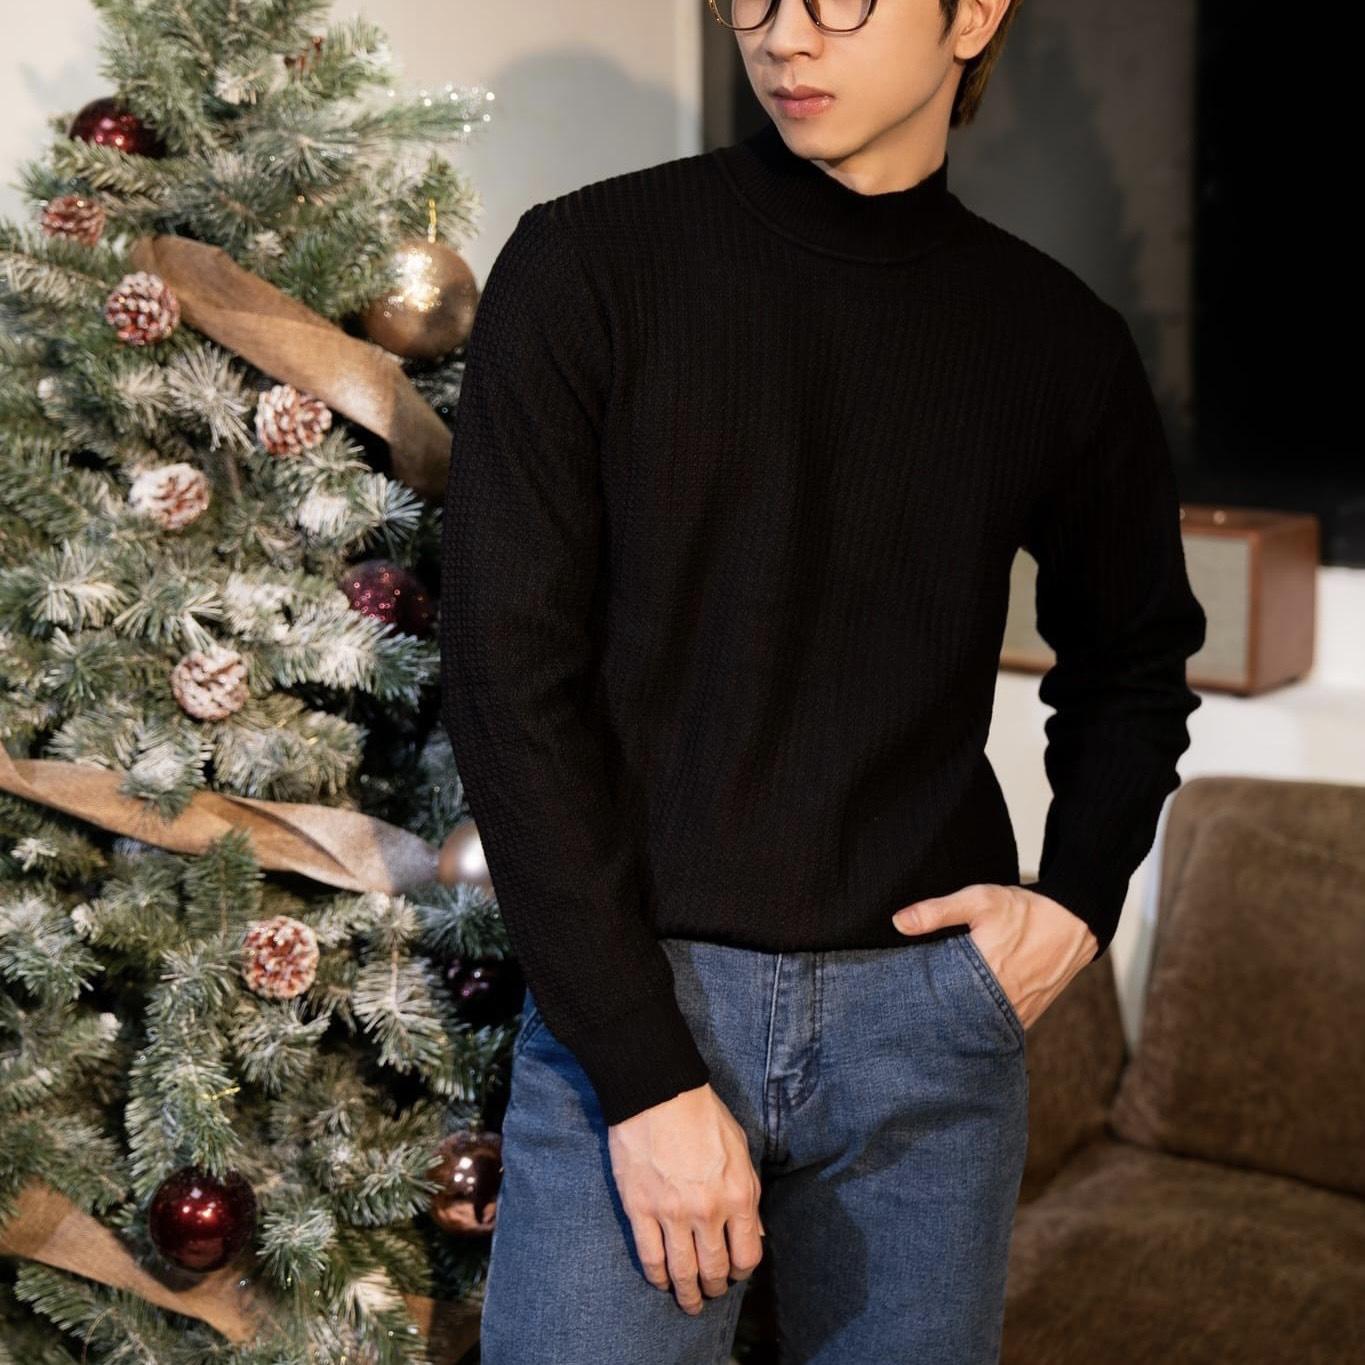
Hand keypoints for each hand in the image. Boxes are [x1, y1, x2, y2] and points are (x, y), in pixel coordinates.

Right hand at [607, 1082, 764, 1314]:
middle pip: (713, 1270)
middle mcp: (707, 1211)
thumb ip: (749, 1194)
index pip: (746, 1256)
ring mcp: (671, 1213)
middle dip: (713, 1289)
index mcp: (738, 1195)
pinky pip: (650, 1257)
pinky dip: (657, 1277)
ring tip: (687, 1301)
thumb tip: (754, 1234)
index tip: (733, 1275)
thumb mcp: (740, 1150)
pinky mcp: (640, 1209)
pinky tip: (661, 1281)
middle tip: (709, 1293)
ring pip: (682, 1272)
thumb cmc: (702, 1115)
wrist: (658, 1092)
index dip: (740, 1273)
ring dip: (686, 1294)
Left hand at [890, 883, 1097, 1029]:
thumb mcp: (978, 900)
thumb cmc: (1025, 910)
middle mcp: (1004, 999)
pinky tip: (966, 1021)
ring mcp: (1019, 1011)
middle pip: (959, 1020)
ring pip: (980, 1028)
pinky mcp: (1030, 1014)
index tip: (902, 1001)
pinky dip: (983, 1026)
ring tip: (934, 1022)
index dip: (920, 1003)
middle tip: (913, 1018)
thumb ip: (937, 912)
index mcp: (986, 972)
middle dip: (937, 1019)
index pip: (942, 999)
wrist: (1074, 921)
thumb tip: (898, 922)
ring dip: (960, 1025)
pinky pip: (1000, 1029)